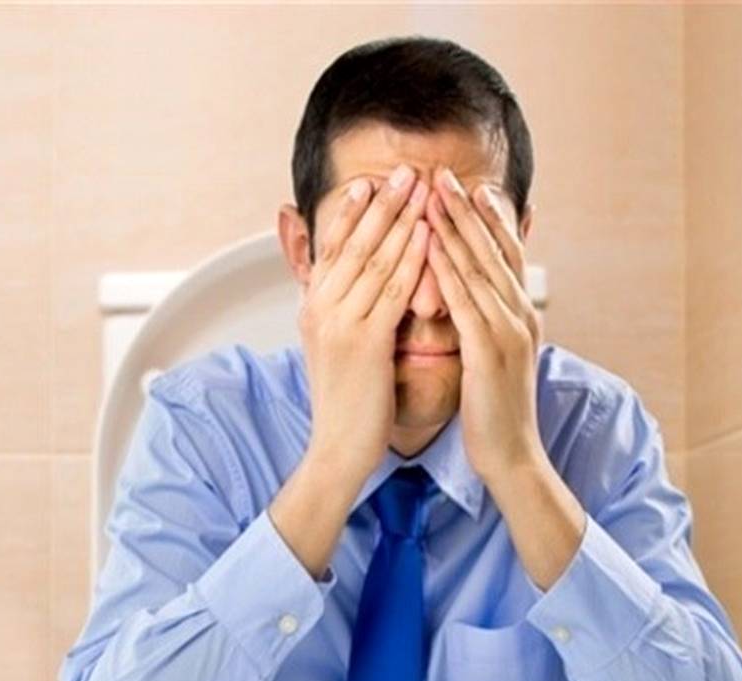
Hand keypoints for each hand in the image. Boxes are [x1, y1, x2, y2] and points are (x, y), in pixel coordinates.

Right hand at [299, 164, 430, 485]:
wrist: (338, 448)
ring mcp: (339, 323)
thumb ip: (341, 310)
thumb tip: (350, 283)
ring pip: (373, 259)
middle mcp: (320, 308)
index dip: (353, 211)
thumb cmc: (346, 401)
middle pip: (352, 243)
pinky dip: (411, 258)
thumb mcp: (334, 346)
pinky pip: (392, 290)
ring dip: (400, 218)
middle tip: (405, 170)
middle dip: (381, 203)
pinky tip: (429, 234)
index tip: (373, 182)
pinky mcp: (364, 343)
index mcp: (312, 307)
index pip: (332, 247)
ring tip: (421, 187)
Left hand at [422, 168, 545, 482]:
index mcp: (519, 313)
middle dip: (465, 209)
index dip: (483, 216)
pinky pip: (467, 302)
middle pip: (492, 249)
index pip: (502, 252)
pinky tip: (430, 247)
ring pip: (480, 267)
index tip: (461, 184)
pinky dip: (448, 270)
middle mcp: (520, 314)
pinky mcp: (491, 352)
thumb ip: (485, 322)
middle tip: (440, 173)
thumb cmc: (494, 409)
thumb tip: (469, 298)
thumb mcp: (492, 355)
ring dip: (455, 228)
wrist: (511, 456)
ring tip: (431, 194)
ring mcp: (509, 331)